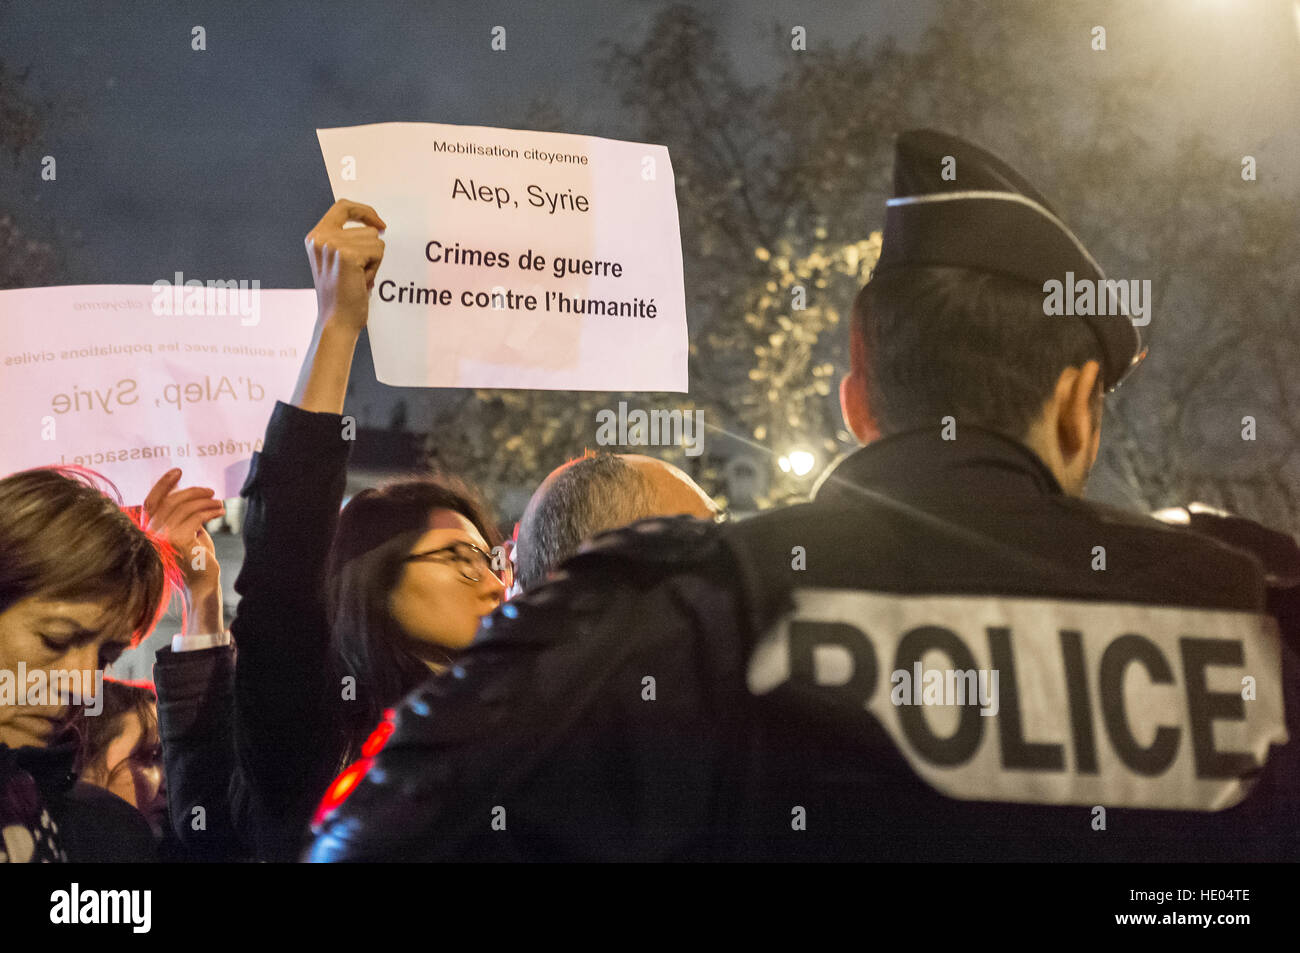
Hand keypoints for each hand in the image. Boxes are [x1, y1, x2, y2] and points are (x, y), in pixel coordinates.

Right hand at [143, 469, 225, 631]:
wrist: (201, 585)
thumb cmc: (195, 558)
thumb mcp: (186, 531)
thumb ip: (181, 514)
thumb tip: (190, 491)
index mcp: (149, 530)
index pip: (151, 502)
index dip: (163, 484)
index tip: (178, 471)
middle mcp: (150, 534)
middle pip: (170, 501)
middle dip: (192, 492)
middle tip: (211, 491)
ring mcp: (162, 538)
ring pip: (185, 508)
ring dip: (205, 502)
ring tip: (219, 505)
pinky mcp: (178, 541)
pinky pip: (196, 517)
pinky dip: (210, 511)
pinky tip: (220, 511)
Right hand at [305, 199, 386, 332]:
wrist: (337, 322)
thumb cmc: (343, 296)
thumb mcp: (339, 262)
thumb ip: (348, 241)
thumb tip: (378, 227)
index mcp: (316, 237)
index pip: (343, 207)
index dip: (365, 211)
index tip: (381, 225)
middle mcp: (321, 237)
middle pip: (368, 229)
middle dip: (372, 253)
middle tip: (357, 275)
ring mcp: (333, 244)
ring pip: (376, 241)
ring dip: (374, 262)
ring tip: (357, 279)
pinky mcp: (347, 255)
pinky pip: (378, 252)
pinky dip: (376, 268)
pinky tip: (361, 282)